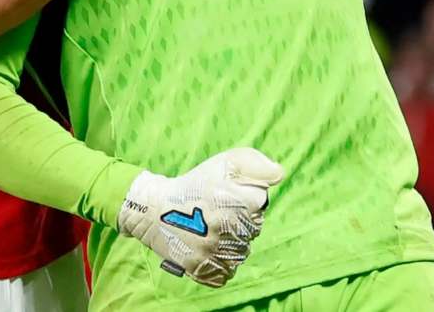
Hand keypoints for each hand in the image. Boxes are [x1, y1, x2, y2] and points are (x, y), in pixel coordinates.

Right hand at [118, 148, 284, 286]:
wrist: (154, 210)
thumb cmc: (194, 184)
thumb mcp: (225, 162)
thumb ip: (255, 164)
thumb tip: (278, 174)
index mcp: (240, 201)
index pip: (260, 202)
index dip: (244, 196)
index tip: (227, 194)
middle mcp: (231, 229)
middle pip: (253, 228)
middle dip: (240, 219)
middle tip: (217, 211)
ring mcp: (217, 252)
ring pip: (242, 251)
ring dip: (232, 241)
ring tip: (211, 228)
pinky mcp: (204, 269)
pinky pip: (227, 271)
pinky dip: (222, 262)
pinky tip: (211, 246)